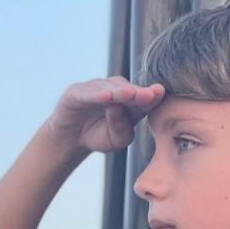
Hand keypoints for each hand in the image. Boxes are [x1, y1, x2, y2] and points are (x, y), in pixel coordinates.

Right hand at [45, 78, 164, 156]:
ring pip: (110, 87)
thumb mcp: (116, 140)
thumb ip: (123, 129)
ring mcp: (96, 88)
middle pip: (129, 89)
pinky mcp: (77, 91)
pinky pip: (88, 92)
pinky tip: (106, 97)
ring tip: (129, 95)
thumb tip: (119, 109)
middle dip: (139, 92)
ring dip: (120, 91)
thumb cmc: (97, 137)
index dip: (151, 95)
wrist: (70, 139)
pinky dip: (97, 93)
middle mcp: (115, 90)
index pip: (143, 98)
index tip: (159, 93)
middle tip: (150, 94)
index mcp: (130, 102)